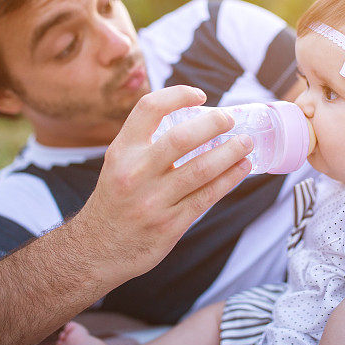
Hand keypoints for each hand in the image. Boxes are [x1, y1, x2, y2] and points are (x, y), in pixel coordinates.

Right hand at [76, 85, 252, 286]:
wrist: (97, 249)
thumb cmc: (117, 199)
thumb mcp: (118, 163)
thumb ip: (147, 143)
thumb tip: (195, 119)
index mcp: (122, 151)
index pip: (149, 109)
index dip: (178, 96)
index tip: (200, 96)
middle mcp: (135, 173)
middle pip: (181, 138)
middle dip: (214, 124)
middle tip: (230, 119)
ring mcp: (153, 201)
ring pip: (201, 169)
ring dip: (230, 153)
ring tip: (247, 143)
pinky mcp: (169, 225)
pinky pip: (206, 197)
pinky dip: (229, 179)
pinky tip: (242, 168)